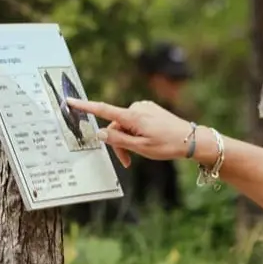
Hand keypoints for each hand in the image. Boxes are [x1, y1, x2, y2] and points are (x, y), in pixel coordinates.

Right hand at [68, 97, 195, 169]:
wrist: (192, 139)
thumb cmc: (168, 145)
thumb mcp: (141, 148)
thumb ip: (118, 140)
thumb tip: (99, 133)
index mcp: (133, 116)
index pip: (103, 110)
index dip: (85, 107)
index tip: (70, 101)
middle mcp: (137, 108)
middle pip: (115, 126)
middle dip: (118, 143)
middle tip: (127, 162)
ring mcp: (144, 107)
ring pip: (125, 125)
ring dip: (127, 140)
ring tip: (139, 153)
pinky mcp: (149, 109)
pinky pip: (135, 121)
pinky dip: (135, 133)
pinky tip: (148, 141)